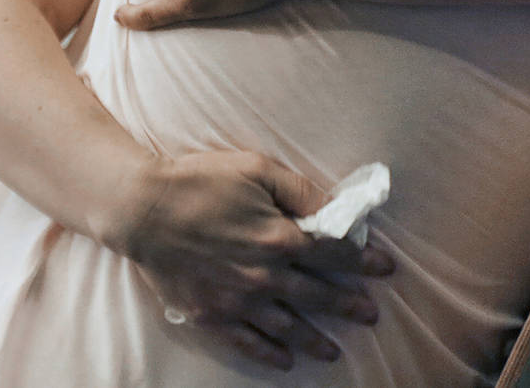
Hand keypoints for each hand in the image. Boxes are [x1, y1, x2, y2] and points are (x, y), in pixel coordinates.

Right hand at [119, 149, 393, 369]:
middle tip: (372, 313)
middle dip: (348, 304)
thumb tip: (333, 208)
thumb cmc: (202, 180)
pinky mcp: (211, 314)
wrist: (143, 209)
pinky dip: (269, 353)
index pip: (334, 252)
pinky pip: (247, 342)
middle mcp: (264, 275)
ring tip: (335, 348)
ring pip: (287, 325)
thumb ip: (300, 191)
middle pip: (317, 294)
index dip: (363, 260)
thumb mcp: (258, 169)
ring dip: (315, 337)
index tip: (386, 266)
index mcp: (280, 237)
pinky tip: (286, 360)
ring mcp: (237, 300)